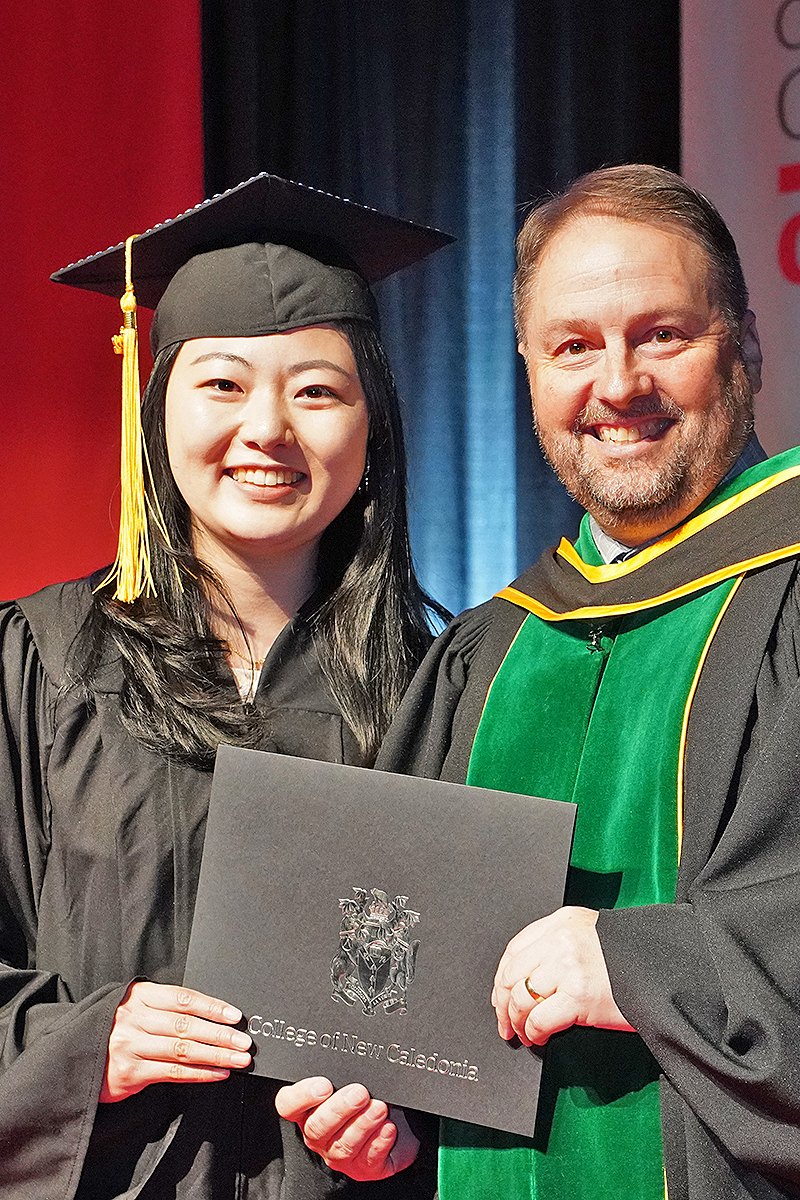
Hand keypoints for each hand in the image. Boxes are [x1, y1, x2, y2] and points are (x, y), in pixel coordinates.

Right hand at [99, 981, 251, 1101]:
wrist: (73, 1056)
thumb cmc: (113, 1030)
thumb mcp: (134, 1008)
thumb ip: (163, 1008)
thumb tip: (210, 1016)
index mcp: (139, 997)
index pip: (183, 999)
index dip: (212, 1006)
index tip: (235, 1015)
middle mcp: (134, 1019)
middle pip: (186, 1025)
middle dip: (220, 1034)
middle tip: (244, 1041)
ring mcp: (131, 1046)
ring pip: (183, 1050)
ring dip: (215, 1055)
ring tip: (238, 1059)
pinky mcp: (129, 1073)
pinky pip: (172, 1072)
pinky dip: (199, 1074)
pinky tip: (218, 1074)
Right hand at [275, 1077, 418, 1179]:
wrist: (397, 1123)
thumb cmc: (368, 1096)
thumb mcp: (351, 1080)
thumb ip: (342, 1072)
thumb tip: (351, 1053)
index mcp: (308, 1110)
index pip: (288, 1105)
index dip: (302, 1096)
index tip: (324, 1085)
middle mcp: (319, 1135)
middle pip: (317, 1127)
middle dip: (339, 1109)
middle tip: (360, 1093)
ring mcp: (339, 1155)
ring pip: (343, 1146)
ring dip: (363, 1124)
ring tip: (380, 1108)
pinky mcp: (363, 1169)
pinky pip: (368, 1160)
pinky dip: (379, 1142)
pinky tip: (388, 1128)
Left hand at [492, 906, 633, 1046]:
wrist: (663, 971)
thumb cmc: (631, 958)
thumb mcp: (591, 935)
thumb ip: (560, 945)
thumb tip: (530, 976)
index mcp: (561, 922)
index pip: (515, 949)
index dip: (502, 978)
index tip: (500, 995)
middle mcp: (560, 941)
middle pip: (512, 974)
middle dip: (502, 1003)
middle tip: (505, 1022)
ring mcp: (568, 968)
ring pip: (521, 998)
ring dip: (516, 1022)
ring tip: (522, 1033)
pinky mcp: (579, 996)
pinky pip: (540, 1019)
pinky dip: (533, 1033)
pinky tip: (537, 1038)